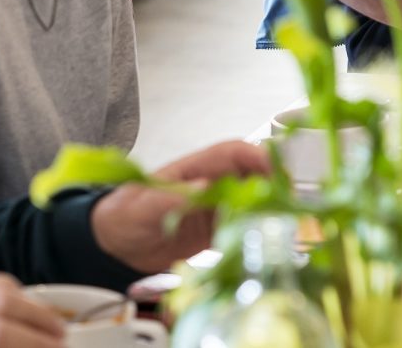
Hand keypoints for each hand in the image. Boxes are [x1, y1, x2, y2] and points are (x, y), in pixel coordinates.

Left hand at [91, 140, 272, 271]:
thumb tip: (205, 186)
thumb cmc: (123, 215)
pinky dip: (256, 235)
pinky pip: (243, 229)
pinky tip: (263, 246)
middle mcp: (212, 185)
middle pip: (253, 176)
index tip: (277, 172)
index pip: (235, 153)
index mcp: (197, 168)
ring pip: (253, 202)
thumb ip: (171, 195)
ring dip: (268, 212)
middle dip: (274, 186)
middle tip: (289, 205)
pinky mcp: (215, 232)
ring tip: (282, 228)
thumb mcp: (143, 205)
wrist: (112, 247)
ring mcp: (215, 208)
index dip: (259, 157)